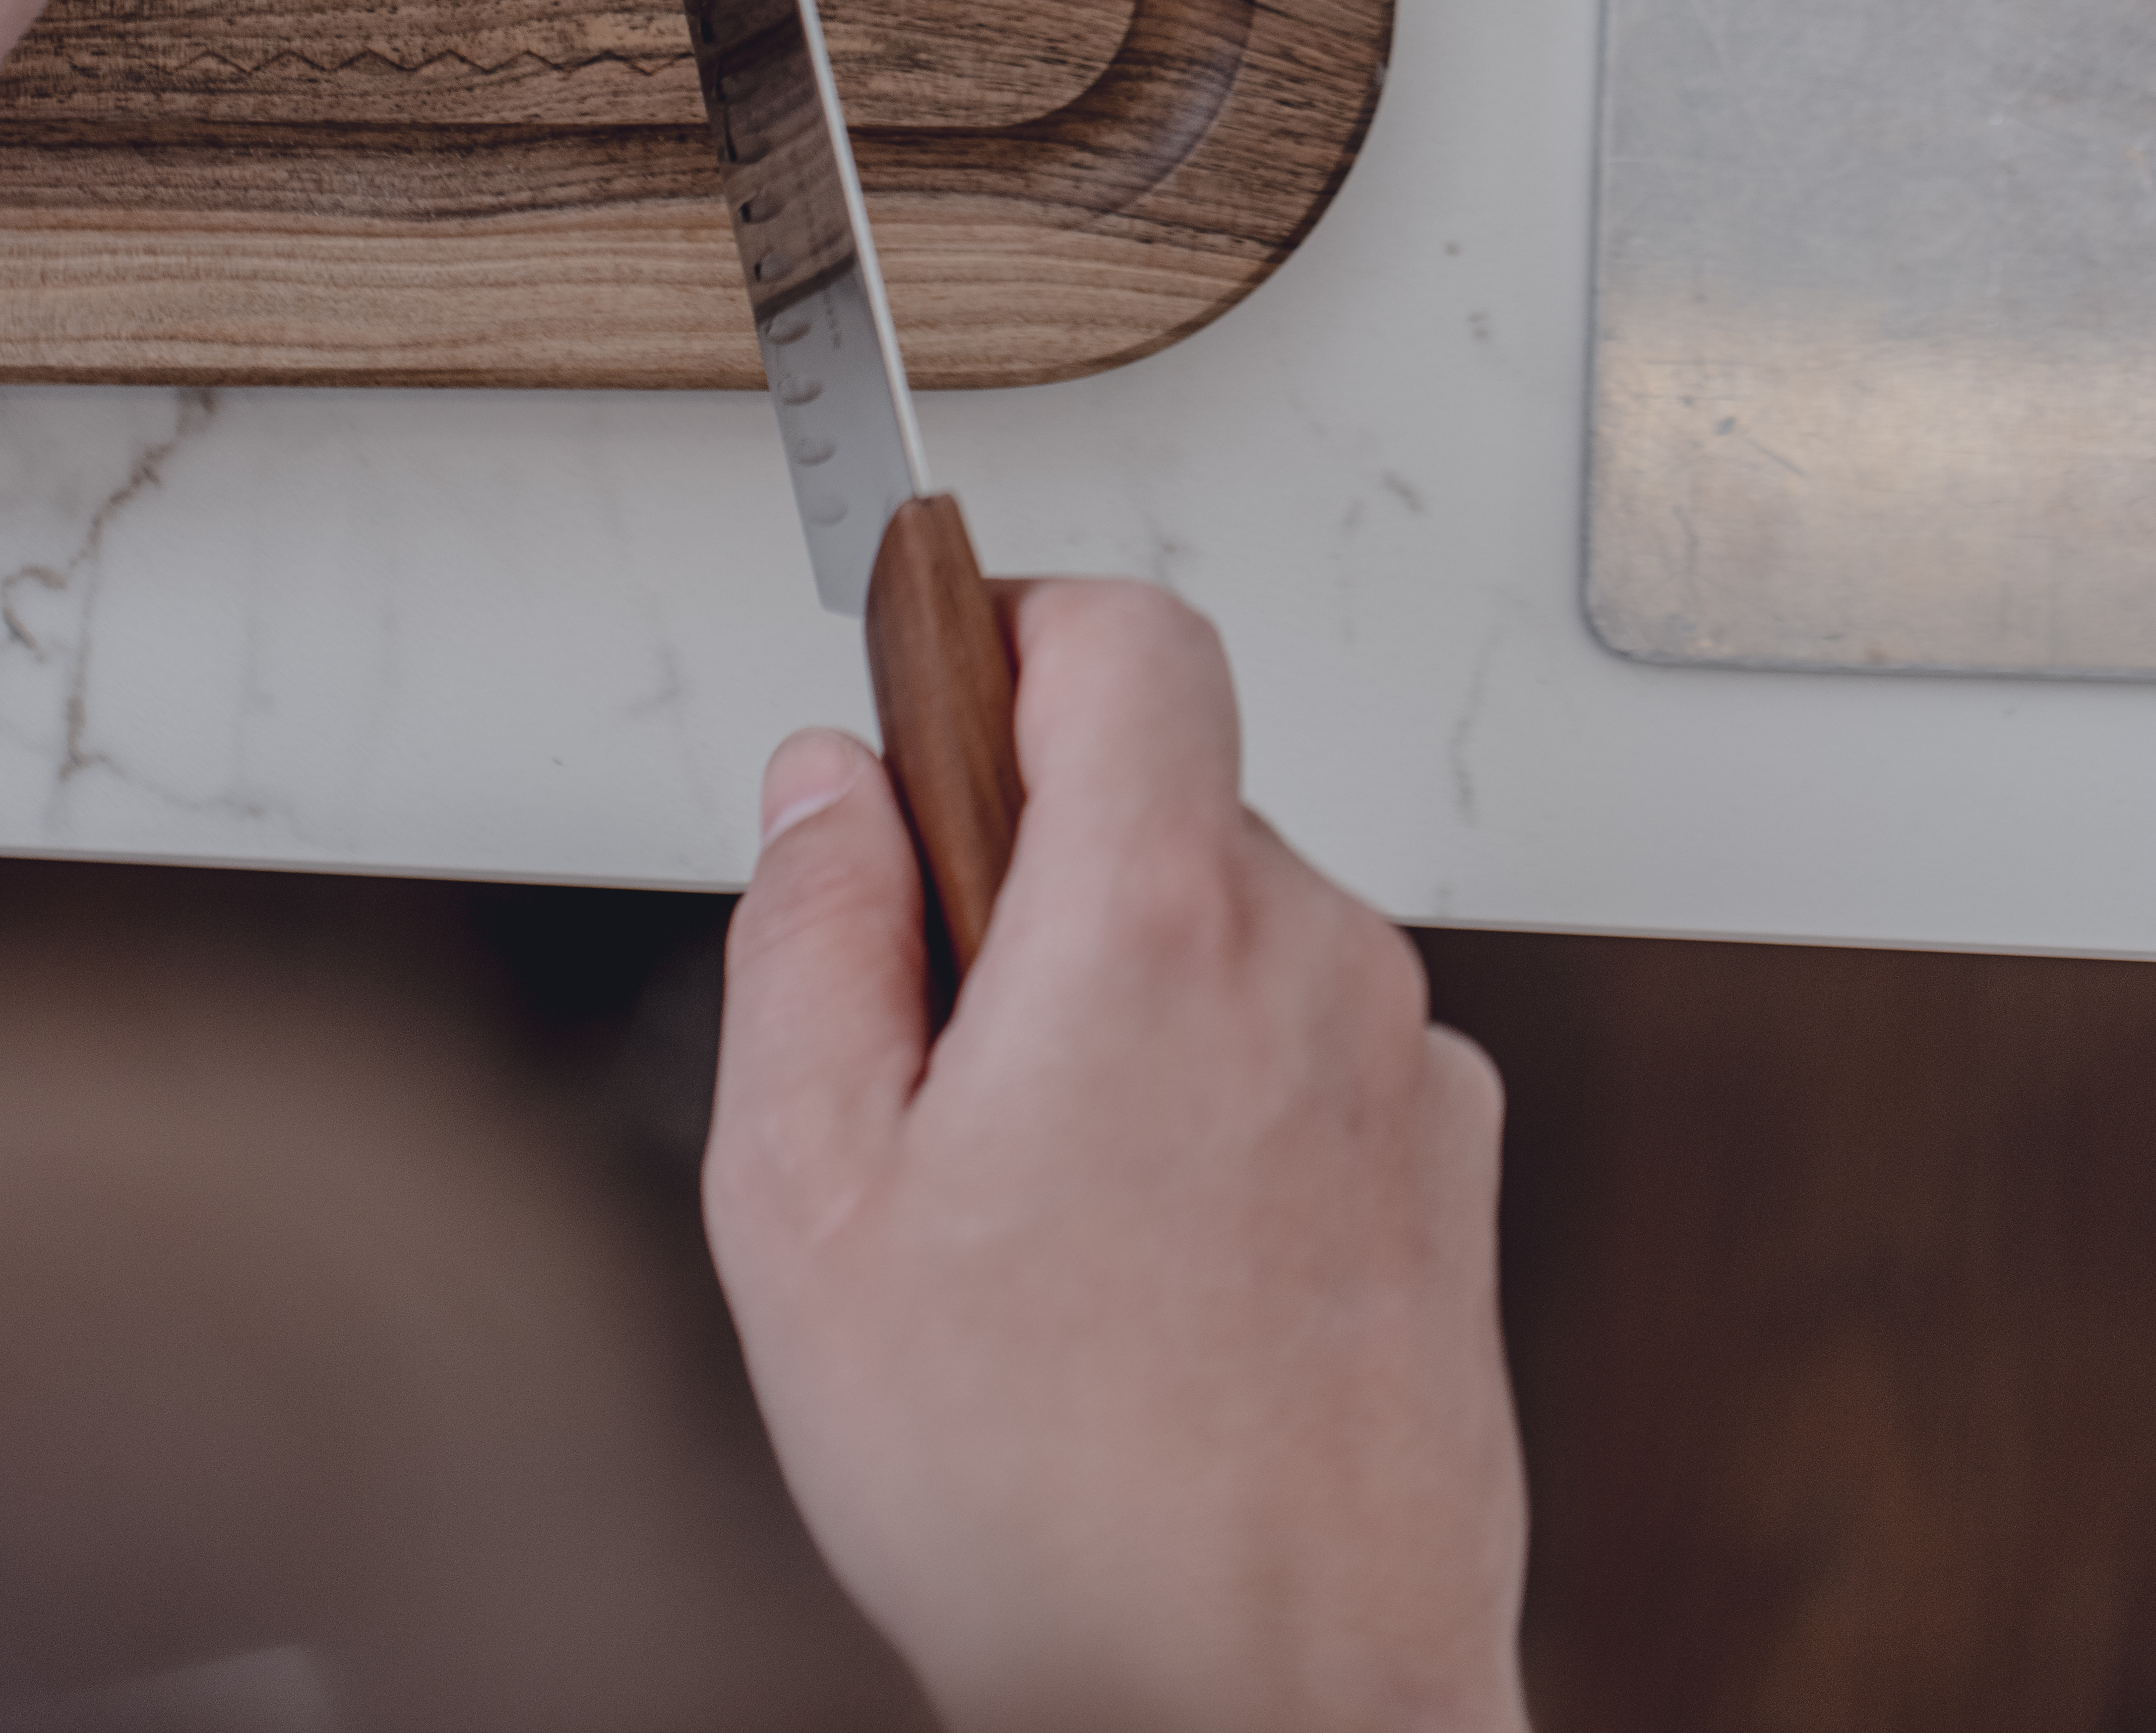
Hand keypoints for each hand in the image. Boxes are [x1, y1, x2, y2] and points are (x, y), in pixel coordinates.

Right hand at [704, 583, 1528, 1732]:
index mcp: (1153, 927)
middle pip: (1164, 797)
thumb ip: (806, 936)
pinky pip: (1312, 1054)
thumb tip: (826, 785)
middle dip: (1042, 872)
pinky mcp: (1451, 1174)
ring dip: (1132, 1004)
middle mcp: (1314, 961)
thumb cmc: (1040, 1501)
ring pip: (1232, 934)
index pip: (1126, 634)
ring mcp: (1405, 1070)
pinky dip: (1228, 1102)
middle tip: (948, 1056)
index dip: (1016, 632)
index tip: (941, 703)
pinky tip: (1156, 1270)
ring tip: (1048, 1209)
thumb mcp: (807, 1196)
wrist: (1257, 1717)